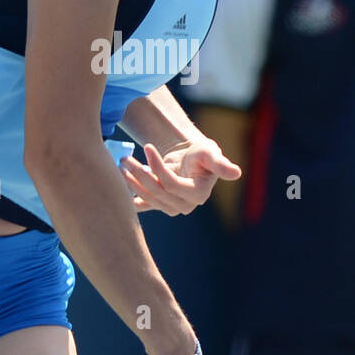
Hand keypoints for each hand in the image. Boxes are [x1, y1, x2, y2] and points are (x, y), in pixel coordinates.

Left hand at [118, 139, 240, 215]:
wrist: (191, 157)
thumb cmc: (202, 153)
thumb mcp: (211, 154)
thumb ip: (220, 164)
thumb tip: (237, 173)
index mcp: (198, 194)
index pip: (172, 184)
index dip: (158, 167)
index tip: (147, 146)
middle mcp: (185, 205)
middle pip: (157, 192)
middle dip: (140, 174)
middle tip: (125, 158)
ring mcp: (171, 207)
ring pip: (147, 197)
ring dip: (131, 182)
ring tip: (121, 165)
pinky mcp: (159, 205)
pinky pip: (143, 204)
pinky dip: (130, 196)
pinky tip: (118, 185)